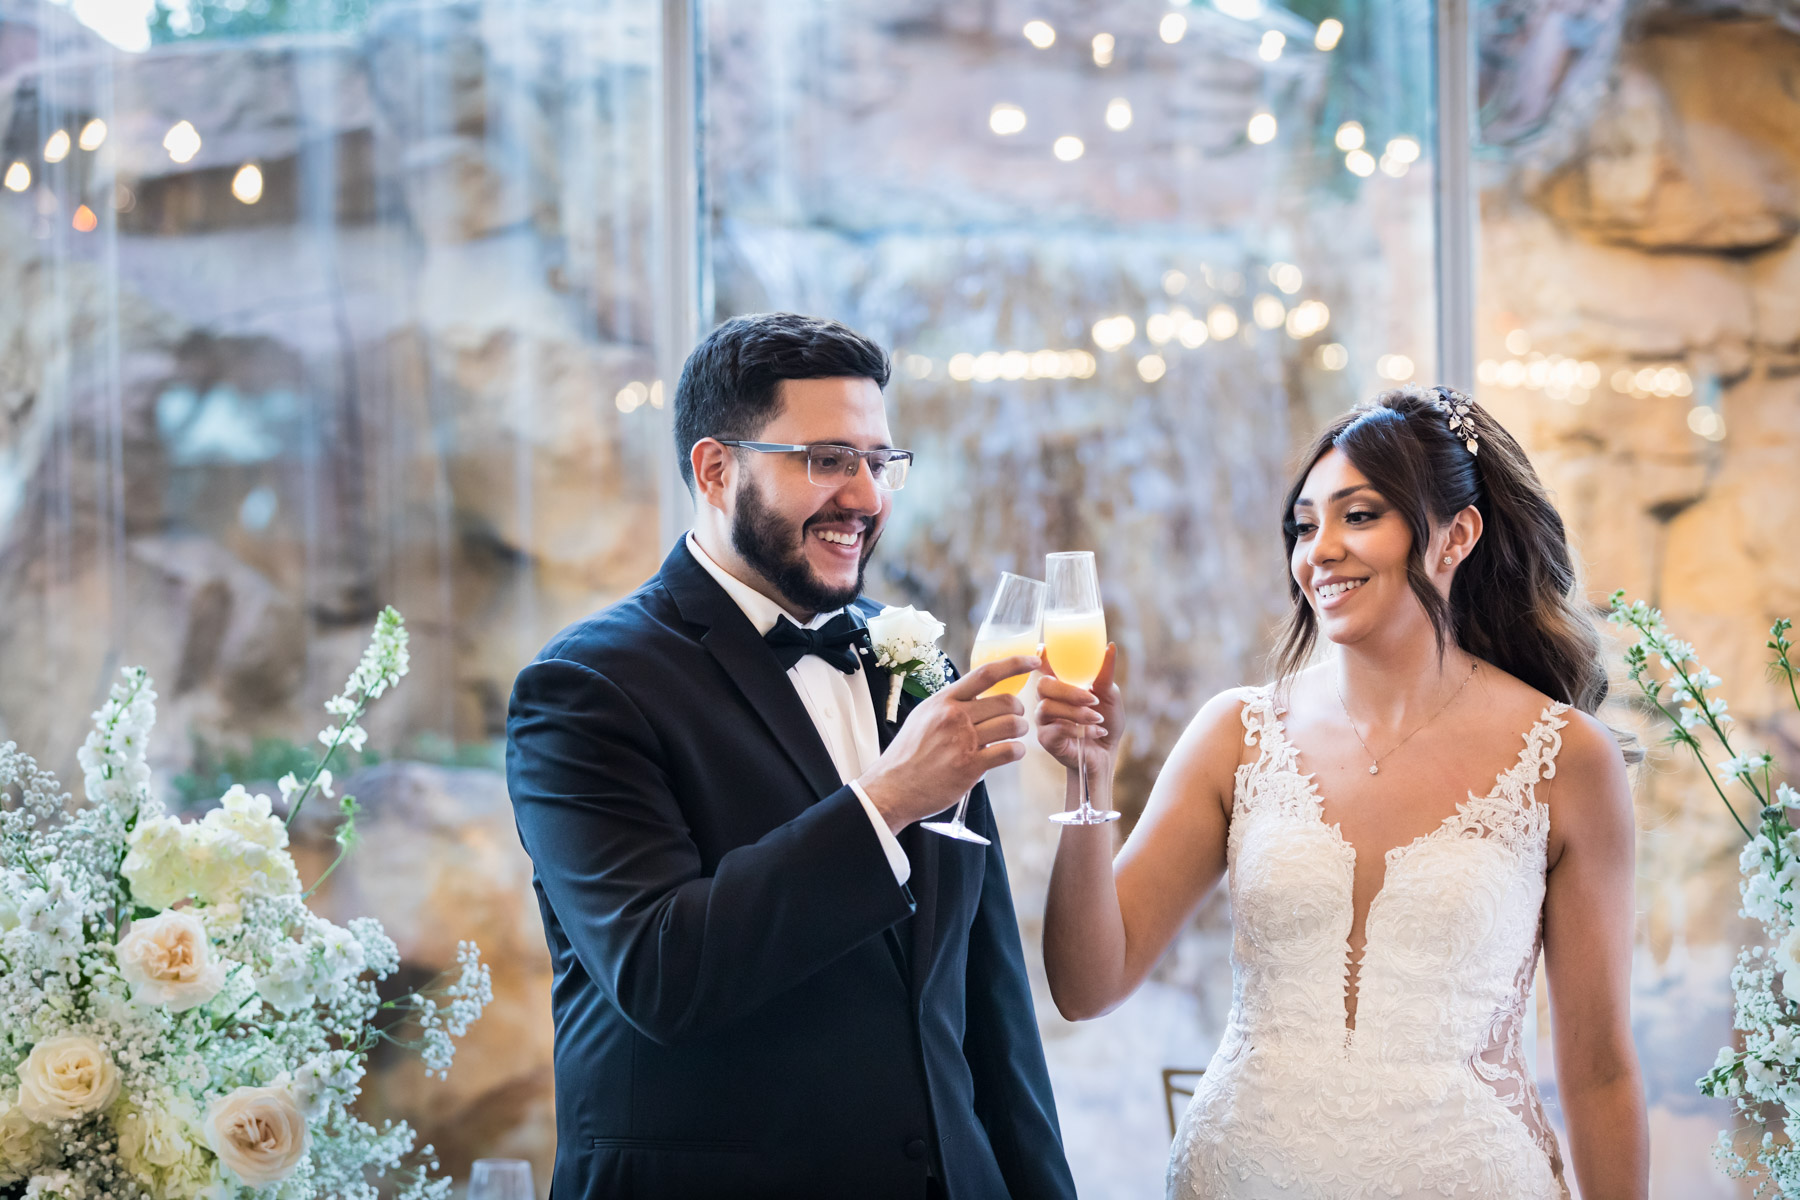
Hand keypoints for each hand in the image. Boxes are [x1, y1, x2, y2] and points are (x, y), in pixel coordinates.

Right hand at [857, 655, 1039, 832]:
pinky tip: (1011, 753)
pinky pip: (1010, 751)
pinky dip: (1017, 751)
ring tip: (1014, 736)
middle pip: (1006, 701)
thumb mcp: (923, 717)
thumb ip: (948, 706)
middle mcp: (955, 716)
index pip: (986, 673)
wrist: (893, 787)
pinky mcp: (971, 766)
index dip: (1014, 664)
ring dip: (1021, 731)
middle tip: (1015, 718)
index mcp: (944, 701)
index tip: (1033, 661)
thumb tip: (973, 697)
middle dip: (1018, 710)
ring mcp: (964, 741)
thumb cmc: (907, 755)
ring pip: (1012, 724)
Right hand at [1035, 643, 1119, 773]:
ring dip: (1076, 713)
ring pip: (1047, 708)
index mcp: (1060, 684)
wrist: (1106, 753)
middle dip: (1068, 691)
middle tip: (1092, 699)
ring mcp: (1044, 719)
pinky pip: (1055, 729)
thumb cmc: (1105, 720)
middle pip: (1043, 685)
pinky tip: (1096, 732)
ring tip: (1097, 718)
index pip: (1043, 665)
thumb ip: (1104, 672)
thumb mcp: (1109, 694)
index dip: (1039, 657)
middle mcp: (1047, 698)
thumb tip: (1110, 647)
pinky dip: (1079, 730)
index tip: (1043, 650)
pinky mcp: (1046, 738)